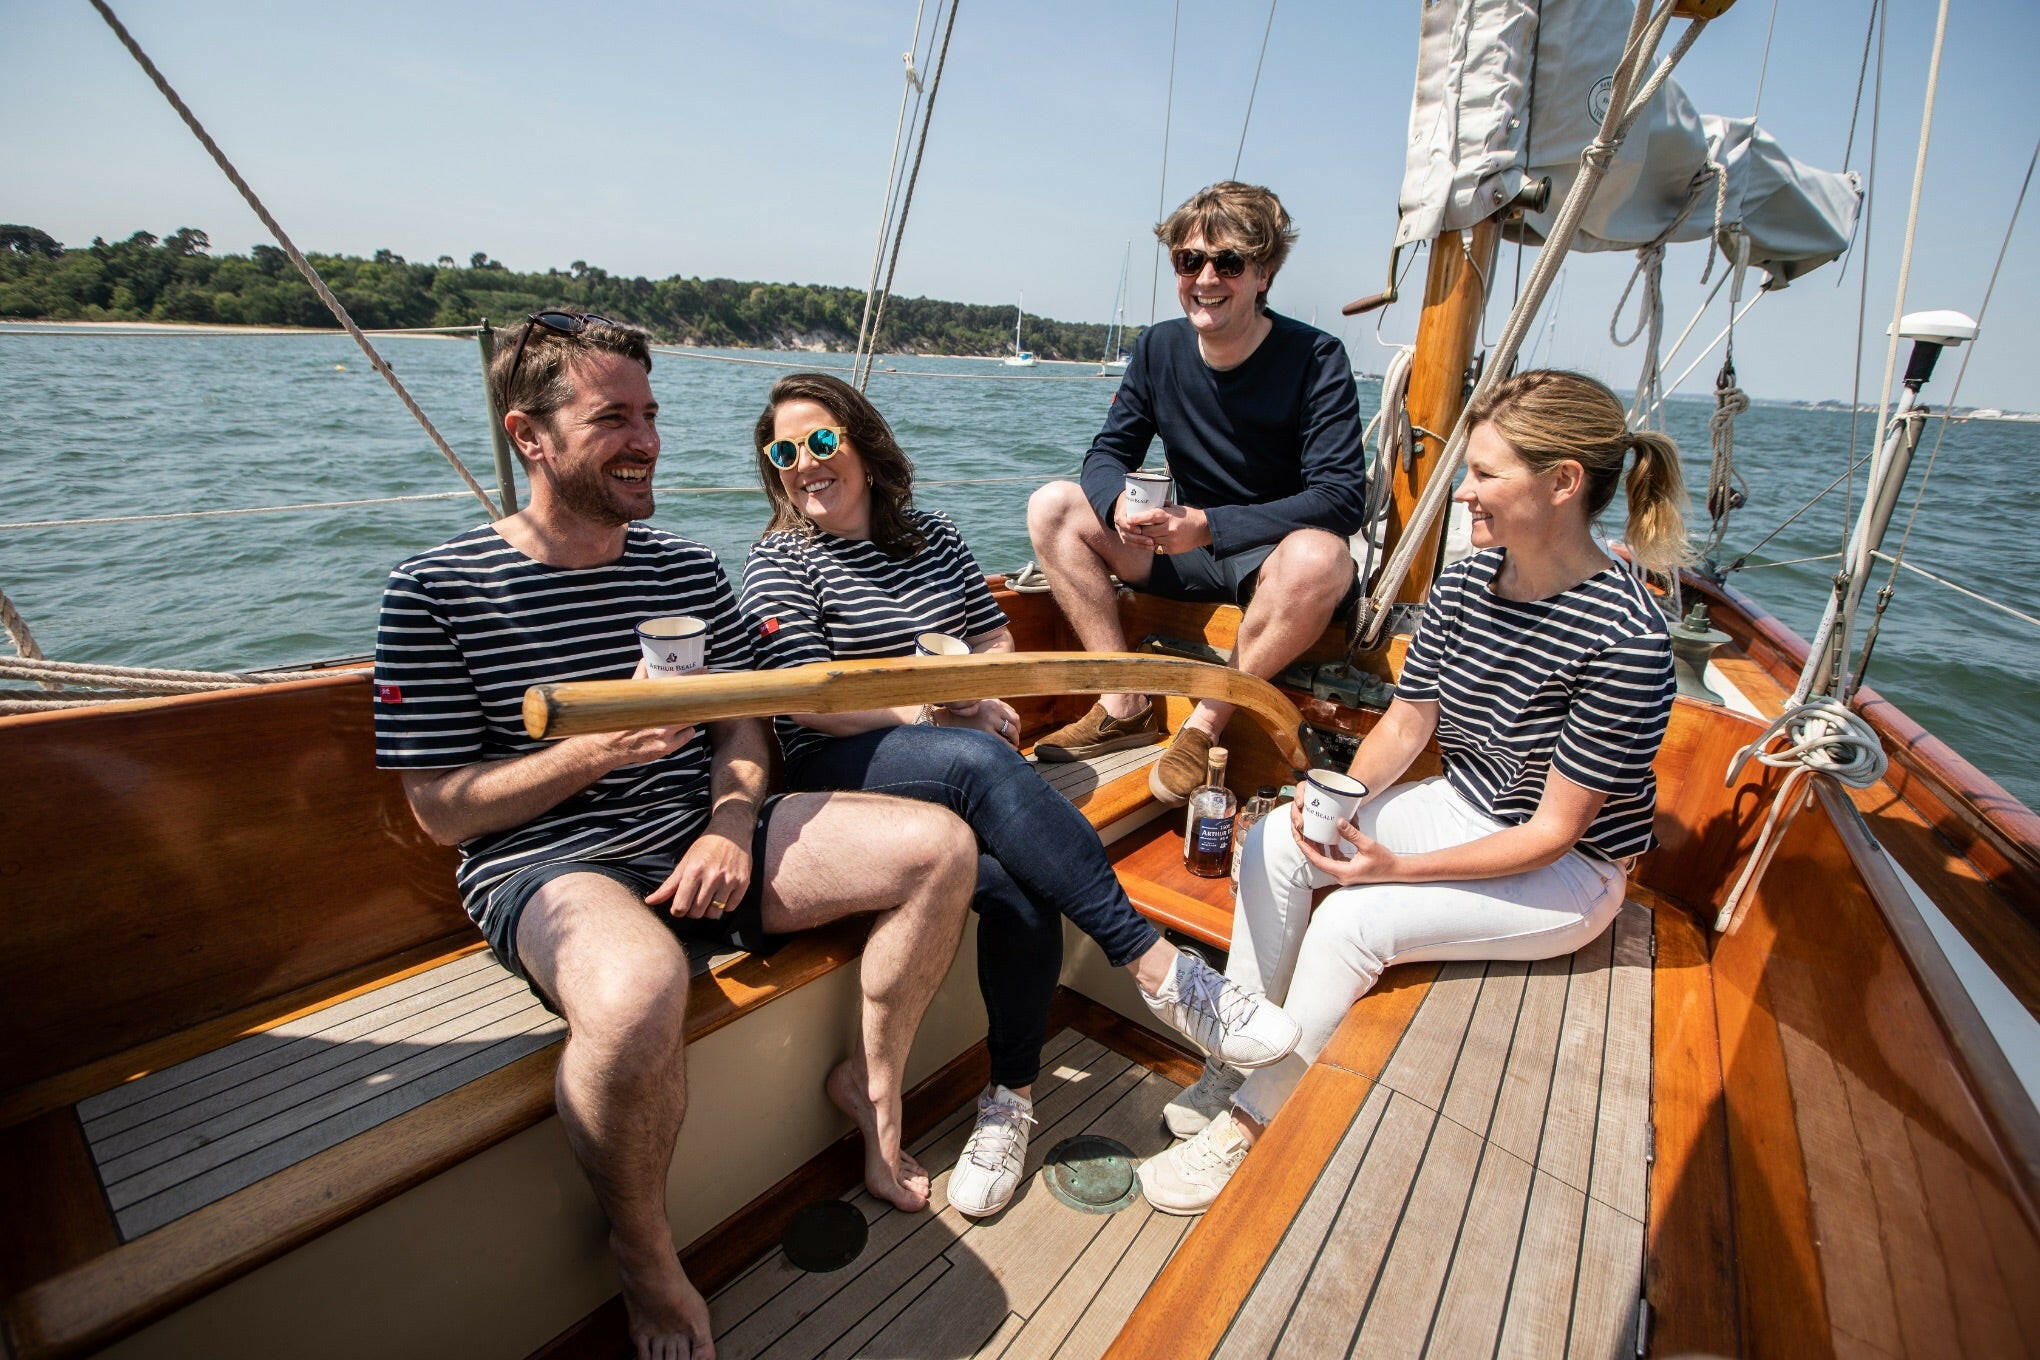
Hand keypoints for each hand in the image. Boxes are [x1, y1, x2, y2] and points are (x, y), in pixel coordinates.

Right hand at [578, 655, 695, 769]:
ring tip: (685, 711)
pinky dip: (686, 730)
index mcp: (650, 701)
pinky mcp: (666, 747)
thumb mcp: (629, 695)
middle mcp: (658, 718)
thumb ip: (640, 677)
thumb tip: (646, 661)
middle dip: (697, 697)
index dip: (693, 678)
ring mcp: (663, 734)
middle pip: (689, 704)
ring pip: (691, 719)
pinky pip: (687, 735)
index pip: (677, 686)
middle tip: (701, 692)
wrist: (610, 745)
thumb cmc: (622, 718)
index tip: (703, 671)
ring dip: (690, 714)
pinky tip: (678, 728)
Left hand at [647, 825, 752, 919]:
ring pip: (714, 913)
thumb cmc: (705, 847)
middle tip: (694, 901)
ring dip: (709, 910)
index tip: (680, 905)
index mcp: (693, 871)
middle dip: (693, 911)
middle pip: (697, 913)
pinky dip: (724, 906)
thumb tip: (649, 902)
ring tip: (708, 898)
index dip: (678, 910)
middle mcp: (712, 877)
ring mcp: (729, 880)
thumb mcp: (684, 863)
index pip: (680, 906)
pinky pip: (730, 908)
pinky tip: (721, 894)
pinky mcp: (743, 883)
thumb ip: (668, 886)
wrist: (732, 831)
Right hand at [938, 696, 1021, 748]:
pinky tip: (1008, 750)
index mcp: (993, 702)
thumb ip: (993, 710)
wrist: (948, 719)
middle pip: (1015, 721)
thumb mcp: (979, 706)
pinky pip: (1004, 742)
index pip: (1012, 713)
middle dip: (1017, 732)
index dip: (1016, 724)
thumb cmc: (963, 715)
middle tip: (1015, 740)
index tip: (1015, 731)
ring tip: (1012, 746)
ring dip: (1015, 740)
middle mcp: (994, 709)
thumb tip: (1009, 721)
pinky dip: (1009, 747)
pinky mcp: (986, 732)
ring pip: (1012, 731)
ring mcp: (990, 720)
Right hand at [1113, 493, 1161, 553]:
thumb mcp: (1140, 498)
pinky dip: (1140, 546)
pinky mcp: (1125, 536)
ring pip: (1129, 540)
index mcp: (1121, 511)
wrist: (1126, 505)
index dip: (1130, 527)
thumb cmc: (1135, 501)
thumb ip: (1154, 501)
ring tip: (1152, 544)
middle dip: (1138, 538)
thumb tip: (1168, 502)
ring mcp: (1121, 530)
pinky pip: (1131, 544)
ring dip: (1141, 543)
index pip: (1122, 520)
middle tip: (1151, 540)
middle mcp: (1119, 522)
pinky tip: (1150, 548)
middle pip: (1126, 533)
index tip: (1140, 530)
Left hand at [1124, 504, 1209, 556]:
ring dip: (1145, 538)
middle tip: (1133, 527)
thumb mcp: (1176, 508)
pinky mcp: (1172, 549)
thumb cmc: (1189, 516)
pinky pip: (1157, 549)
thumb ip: (1162, 508)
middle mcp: (1170, 529)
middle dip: (1140, 530)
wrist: (1204, 529)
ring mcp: (1171, 541)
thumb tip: (1148, 504)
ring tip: (1141, 534)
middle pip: (1148, 531)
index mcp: (1170, 516)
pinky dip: (1153, 545)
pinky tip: (1152, 540)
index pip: (1151, 516)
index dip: (1138, 518)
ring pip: (1150, 541)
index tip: (1129, 519)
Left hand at [1292, 813, 1400, 885]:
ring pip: (1324, 862)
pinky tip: (1327, 840)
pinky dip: (1328, 851)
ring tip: (1310, 835)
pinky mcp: (1348, 872)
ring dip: (1317, 849)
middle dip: (1308, 847)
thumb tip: (1338, 821)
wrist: (1396, 871)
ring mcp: (1344, 875)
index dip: (1306, 849)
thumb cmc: (1384, 860)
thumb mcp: (1368, 845)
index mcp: (1343, 872)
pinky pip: (1333, 861)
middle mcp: (1341, 876)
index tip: (1298, 837)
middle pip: (1318, 862)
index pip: (1318, 861)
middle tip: (1301, 833)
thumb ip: (1352, 834)